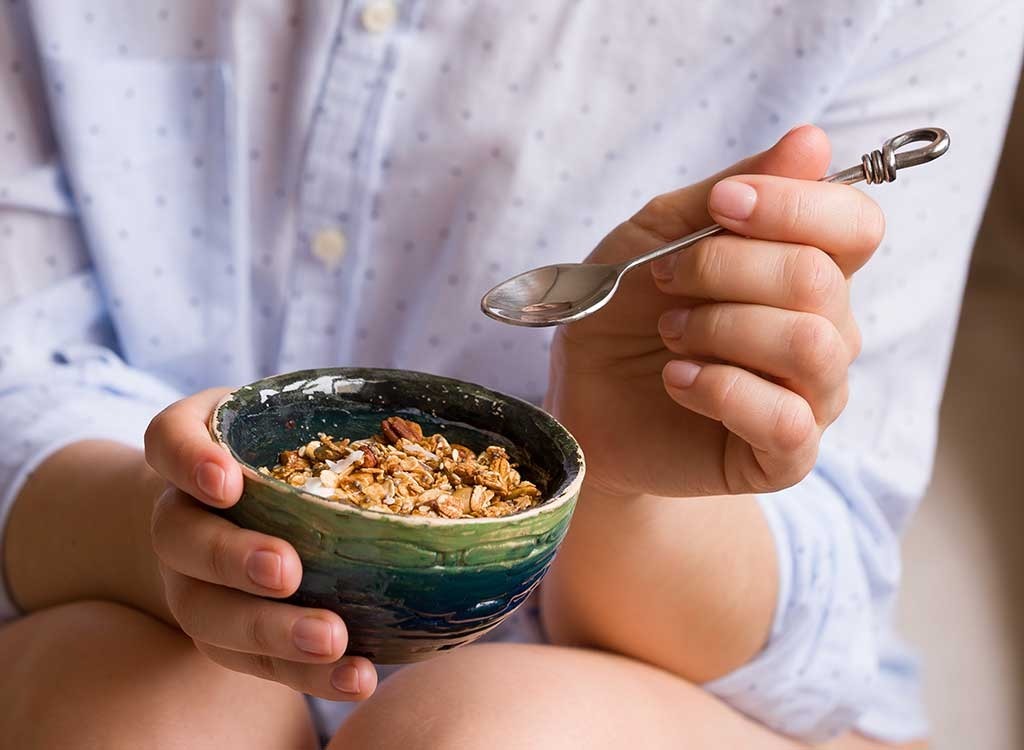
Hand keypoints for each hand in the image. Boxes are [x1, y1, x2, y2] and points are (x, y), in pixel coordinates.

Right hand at [145, 389, 377, 699]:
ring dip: (272, 631)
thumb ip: (335, 418)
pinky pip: (253, 662)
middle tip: (286, 570)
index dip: (191, 461)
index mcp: (192, 449)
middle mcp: (180, 516)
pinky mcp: (221, 636)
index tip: (228, 480)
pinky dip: (306, 675)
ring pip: (210, 615)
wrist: (219, 516)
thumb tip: (438, 435)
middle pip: (184, 540)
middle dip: (233, 558)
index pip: (169, 443)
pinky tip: (357, 675)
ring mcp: (192, 582)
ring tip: (332, 640)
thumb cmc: (275, 454)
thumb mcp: (288, 421)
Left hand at [547, 125, 881, 497]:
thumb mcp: (658, 234)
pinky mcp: (785, 455)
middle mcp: (825, 329)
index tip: (722, 207)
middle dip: (724, 270)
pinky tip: (676, 379)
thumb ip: (732, 191)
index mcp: (805, 267)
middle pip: (819, 280)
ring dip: (721, 328)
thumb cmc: (623, 312)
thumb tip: (814, 142)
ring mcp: (812, 395)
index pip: (855, 224)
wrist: (586, 399)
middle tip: (665, 282)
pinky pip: (787, 419)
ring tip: (671, 334)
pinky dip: (718, 388)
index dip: (794, 206)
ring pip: (809, 344)